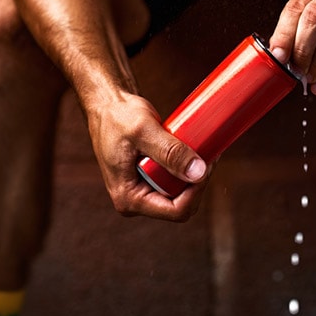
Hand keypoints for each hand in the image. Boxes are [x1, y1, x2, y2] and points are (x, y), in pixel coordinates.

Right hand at [85, 92, 209, 221]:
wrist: (107, 105)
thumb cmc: (118, 116)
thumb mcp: (144, 131)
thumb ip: (171, 152)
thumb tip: (198, 172)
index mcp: (129, 198)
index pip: (176, 210)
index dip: (197, 190)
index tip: (207, 163)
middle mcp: (135, 200)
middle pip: (181, 204)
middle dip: (197, 180)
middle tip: (208, 152)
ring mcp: (142, 190)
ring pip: (180, 192)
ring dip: (194, 173)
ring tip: (202, 147)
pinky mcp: (149, 179)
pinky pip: (175, 180)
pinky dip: (187, 167)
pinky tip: (195, 150)